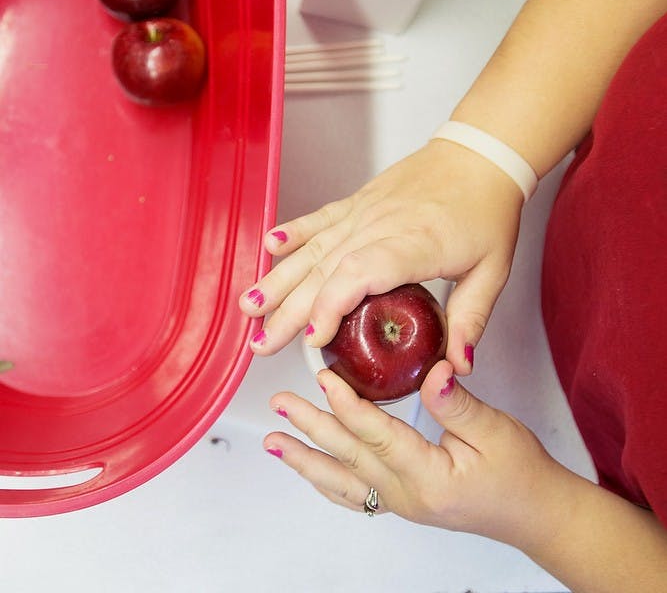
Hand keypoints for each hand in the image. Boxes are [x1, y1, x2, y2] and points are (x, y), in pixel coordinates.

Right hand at [240, 139, 523, 373]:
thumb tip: (457, 367)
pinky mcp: (359, 202)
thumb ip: (470, 319)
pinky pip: (320, 219)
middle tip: (263, 343)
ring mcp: (365, 211)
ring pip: (314, 247)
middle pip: (325, 269)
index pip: (360, 274)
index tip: (313, 339)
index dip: (330, 306)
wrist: (480, 155)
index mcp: (415, 244)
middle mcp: (381, 225)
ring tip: (250, 306)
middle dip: (289, 310)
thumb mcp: (492, 271)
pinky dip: (293, 233)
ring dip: (279, 278)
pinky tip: (269, 247)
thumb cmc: (486, 208)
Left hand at [262, 361, 565, 549]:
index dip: (348, 405)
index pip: (378, 436)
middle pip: (349, 456)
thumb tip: (433, 371)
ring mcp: (401, 502)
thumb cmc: (521, 474)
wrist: (536, 513)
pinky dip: (326, 478)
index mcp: (428, 477)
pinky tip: (310, 466)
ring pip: (342, 480)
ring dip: (306, 458)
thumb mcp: (495, 431)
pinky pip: (354, 492)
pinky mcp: (403, 500)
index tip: (325, 378)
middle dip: (311, 427)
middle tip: (280, 404)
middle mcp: (407, 496)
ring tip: (275, 441)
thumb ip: (457, 402)